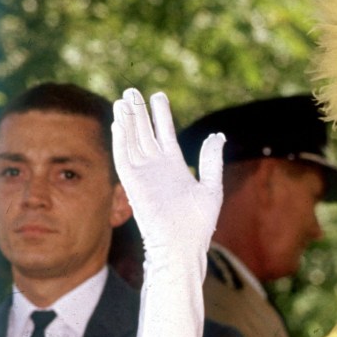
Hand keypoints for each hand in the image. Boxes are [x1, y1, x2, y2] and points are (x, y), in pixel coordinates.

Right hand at [112, 88, 223, 256]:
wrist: (181, 245)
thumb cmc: (198, 223)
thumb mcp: (211, 188)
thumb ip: (211, 161)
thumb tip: (218, 136)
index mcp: (175, 166)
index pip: (165, 133)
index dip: (161, 115)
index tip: (158, 95)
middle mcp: (157, 167)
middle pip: (145, 132)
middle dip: (139, 112)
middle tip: (132, 91)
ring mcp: (143, 175)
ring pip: (132, 141)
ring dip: (127, 121)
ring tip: (123, 99)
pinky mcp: (133, 184)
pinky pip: (123, 158)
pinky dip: (120, 140)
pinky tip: (119, 122)